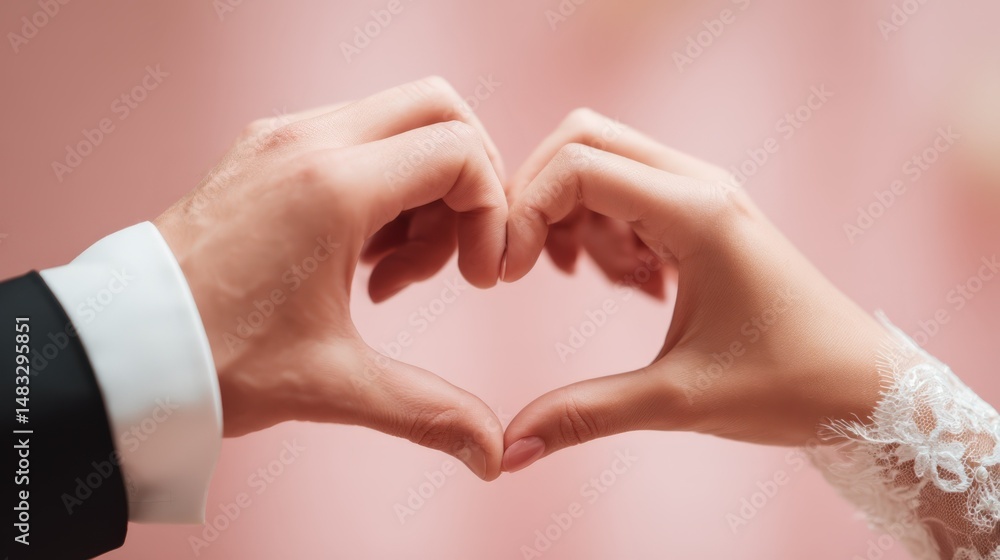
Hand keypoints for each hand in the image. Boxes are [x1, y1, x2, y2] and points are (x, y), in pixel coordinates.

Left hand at [154, 77, 507, 479]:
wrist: (120, 348)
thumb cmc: (213, 359)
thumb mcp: (332, 385)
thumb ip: (427, 412)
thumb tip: (494, 453)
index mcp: (332, 187)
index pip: (459, 153)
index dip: (492, 212)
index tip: (477, 277)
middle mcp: (308, 142)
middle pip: (437, 110)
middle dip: (468, 180)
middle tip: (454, 255)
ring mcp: (281, 138)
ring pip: (396, 124)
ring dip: (420, 189)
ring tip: (392, 274)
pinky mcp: (263, 150)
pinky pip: (352, 140)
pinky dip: (379, 185)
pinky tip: (358, 259)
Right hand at [500, 109, 887, 471]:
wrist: (864, 387)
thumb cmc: (790, 386)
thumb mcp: (679, 401)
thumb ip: (586, 415)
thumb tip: (511, 449)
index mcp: (696, 212)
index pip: (578, 167)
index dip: (524, 212)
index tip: (506, 275)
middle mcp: (699, 186)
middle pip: (584, 140)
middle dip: (537, 196)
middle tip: (526, 265)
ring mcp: (703, 195)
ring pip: (602, 162)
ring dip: (573, 215)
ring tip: (597, 283)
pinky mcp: (703, 215)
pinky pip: (627, 192)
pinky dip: (603, 227)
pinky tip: (625, 283)